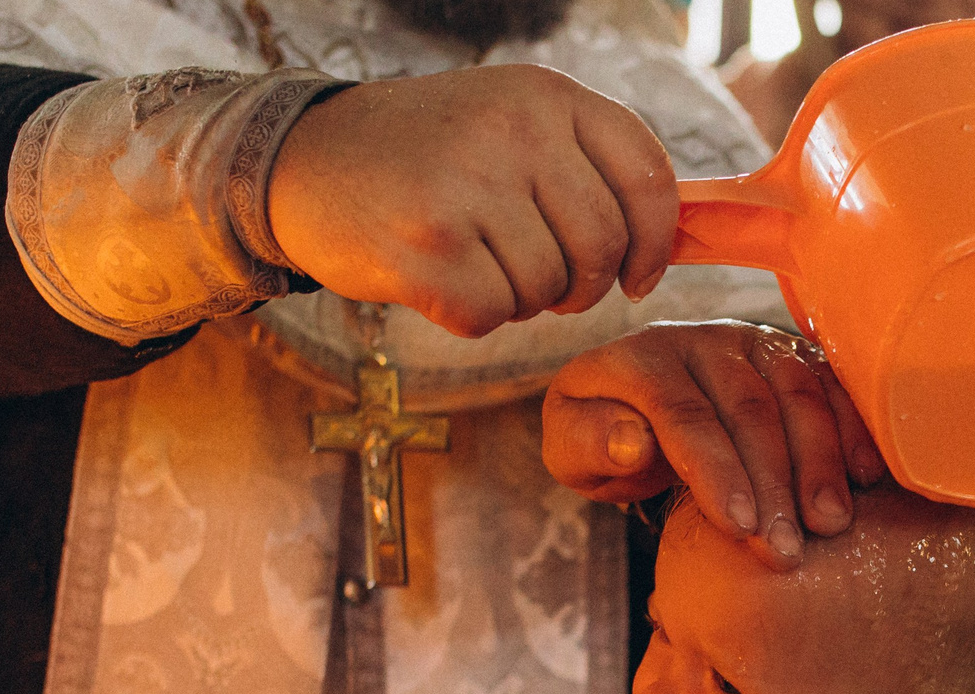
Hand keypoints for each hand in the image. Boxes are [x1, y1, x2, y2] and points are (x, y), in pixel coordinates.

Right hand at [267, 65, 675, 336]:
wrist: (304, 160)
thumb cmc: (424, 157)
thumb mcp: (509, 124)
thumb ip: (585, 166)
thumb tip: (669, 241)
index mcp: (546, 95)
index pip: (646, 176)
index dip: (655, 242)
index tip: (639, 275)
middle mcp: (513, 130)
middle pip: (603, 247)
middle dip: (582, 284)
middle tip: (542, 282)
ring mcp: (468, 186)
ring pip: (547, 288)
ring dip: (519, 299)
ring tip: (475, 265)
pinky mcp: (427, 246)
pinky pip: (492, 315)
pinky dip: (471, 317)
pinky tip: (438, 281)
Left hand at [542, 321, 885, 567]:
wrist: (639, 403)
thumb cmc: (605, 439)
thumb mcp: (572, 449)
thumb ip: (590, 444)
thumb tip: (632, 442)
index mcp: (640, 359)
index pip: (684, 414)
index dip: (715, 471)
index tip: (740, 528)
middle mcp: (701, 341)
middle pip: (747, 409)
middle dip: (772, 484)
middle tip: (788, 550)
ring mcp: (753, 343)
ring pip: (797, 393)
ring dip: (819, 462)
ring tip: (832, 524)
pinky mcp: (794, 356)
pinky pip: (832, 386)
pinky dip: (853, 429)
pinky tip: (868, 479)